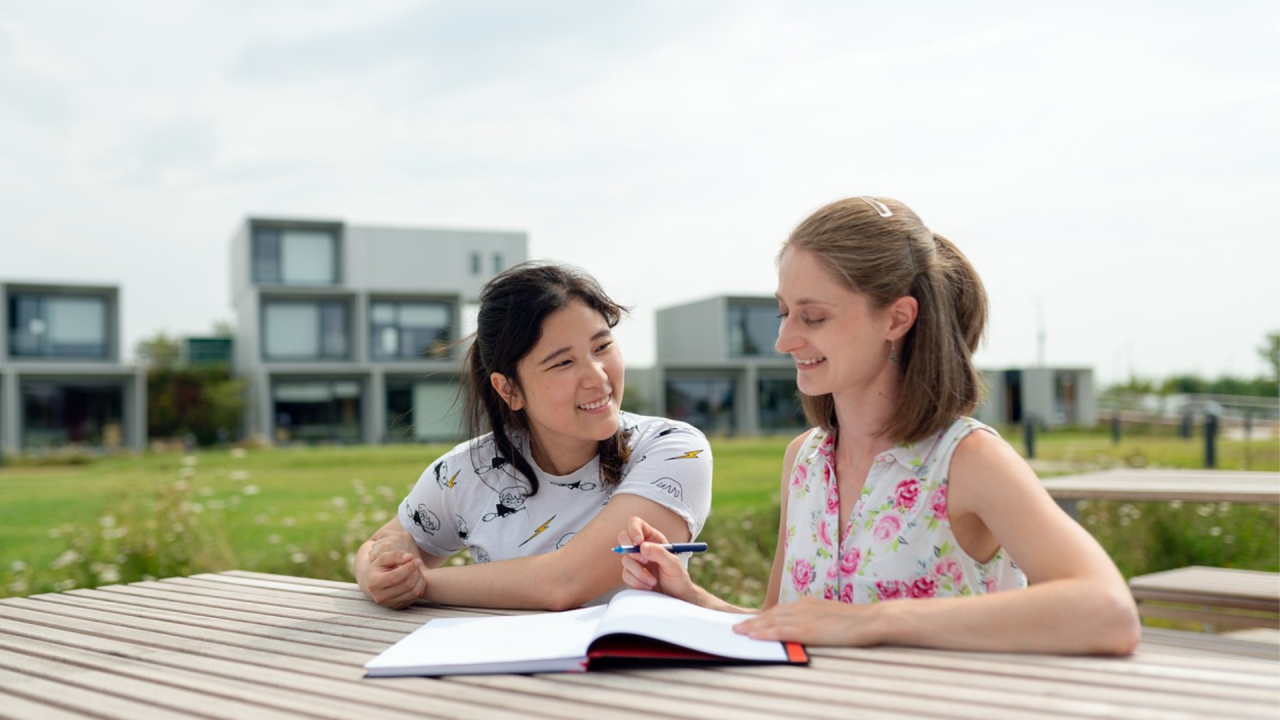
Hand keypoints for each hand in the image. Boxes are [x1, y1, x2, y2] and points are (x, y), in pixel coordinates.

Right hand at [363, 532, 427, 608]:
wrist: (374, 583)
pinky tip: (417, 578)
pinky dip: (420, 586)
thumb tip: (409, 557)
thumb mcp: (383, 558)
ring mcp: (390, 604)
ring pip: (413, 592)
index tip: (417, 560)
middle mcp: (380, 597)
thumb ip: (395, 555)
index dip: (409, 568)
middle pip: (406, 585)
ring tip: (418, 570)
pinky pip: (415, 597)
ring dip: (419, 579)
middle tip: (418, 563)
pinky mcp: (399, 607)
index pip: (395, 577)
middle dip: (415, 572)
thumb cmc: (380, 567)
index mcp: (374, 583)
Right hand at [617, 516, 698, 604]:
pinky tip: (648, 586)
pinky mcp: (631, 574)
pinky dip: (637, 582)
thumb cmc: (678, 579)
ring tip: (653, 581)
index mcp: (653, 538)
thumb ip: (659, 553)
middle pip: (624, 538)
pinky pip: (625, 574)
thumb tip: (642, 546)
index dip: (633, 529)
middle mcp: (642, 547)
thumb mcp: (673, 564)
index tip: (638, 541)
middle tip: (645, 561)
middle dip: (632, 551)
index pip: (636, 524)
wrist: (676, 598)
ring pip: (625, 559)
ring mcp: (635, 561)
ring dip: (639, 572)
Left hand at [732, 596, 882, 645]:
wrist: (872, 619)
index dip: (764, 616)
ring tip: (738, 631)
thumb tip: (808, 628)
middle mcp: (803, 607)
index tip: (751, 621)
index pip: (781, 609)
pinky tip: (754, 636)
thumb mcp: (832, 616)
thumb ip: (817, 619)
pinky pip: (781, 630)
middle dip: (753, 620)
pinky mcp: (809, 629)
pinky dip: (765, 632)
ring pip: (772, 621)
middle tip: (737, 626)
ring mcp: (805, 618)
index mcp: (810, 603)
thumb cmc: (858, 621)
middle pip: (772, 613)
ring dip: (753, 626)